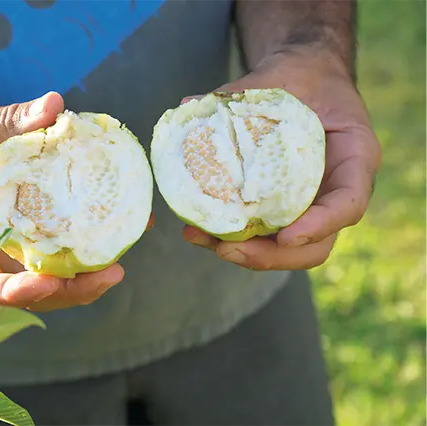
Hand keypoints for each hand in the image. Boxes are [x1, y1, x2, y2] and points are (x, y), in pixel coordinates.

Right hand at [0, 92, 134, 310]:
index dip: (12, 293)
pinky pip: (53, 243)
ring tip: (118, 262)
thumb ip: (5, 121)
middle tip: (110, 275)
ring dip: (81, 276)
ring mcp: (4, 242)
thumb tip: (54, 106)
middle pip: (21, 289)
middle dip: (66, 291)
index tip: (47, 282)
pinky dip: (84, 242)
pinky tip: (118, 226)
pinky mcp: (24, 227)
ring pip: (43, 274)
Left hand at [182, 49, 381, 269]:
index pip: (349, 203)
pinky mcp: (283, 208)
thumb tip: (187, 107)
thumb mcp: (279, 79)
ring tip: (202, 239)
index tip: (285, 237)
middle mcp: (336, 190)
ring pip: (289, 249)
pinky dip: (235, 237)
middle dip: (272, 256)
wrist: (302, 81)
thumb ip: (241, 94)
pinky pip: (266, 234)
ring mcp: (311, 204)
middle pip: (317, 245)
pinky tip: (199, 229)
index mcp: (353, 156)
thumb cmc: (300, 79)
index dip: (321, 225)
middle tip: (227, 250)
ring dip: (247, 254)